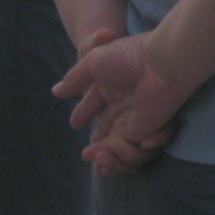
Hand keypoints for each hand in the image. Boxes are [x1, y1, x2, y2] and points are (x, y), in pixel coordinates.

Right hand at [54, 32, 183, 173]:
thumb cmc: (128, 58)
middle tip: (86, 154)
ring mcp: (133, 120)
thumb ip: (75, 79)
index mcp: (109, 88)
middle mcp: (121, 106)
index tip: (75, 123)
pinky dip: (117, 156)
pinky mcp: (143, 132)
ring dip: (104, 154)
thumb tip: (56, 92)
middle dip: (97, 145)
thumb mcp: (93, 62)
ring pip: (117, 145)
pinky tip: (105, 154)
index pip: (94, 104)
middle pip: (106, 131)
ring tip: (91, 155)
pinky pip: (129, 151)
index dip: (84, 113)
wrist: (158, 65)